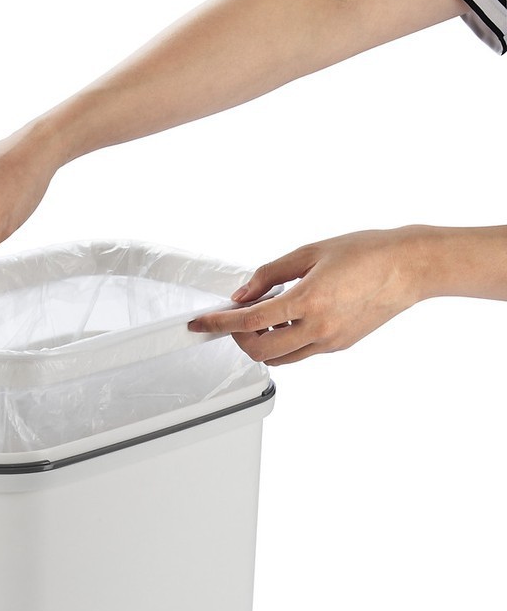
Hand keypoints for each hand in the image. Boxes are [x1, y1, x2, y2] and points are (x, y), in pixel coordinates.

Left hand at [188, 227, 428, 364]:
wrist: (410, 267)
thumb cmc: (366, 252)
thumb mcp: (310, 252)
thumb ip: (269, 275)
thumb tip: (242, 295)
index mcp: (308, 300)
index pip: (250, 322)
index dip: (219, 324)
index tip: (200, 323)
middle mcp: (318, 328)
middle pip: (259, 351)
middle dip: (237, 338)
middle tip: (232, 320)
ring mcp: (329, 342)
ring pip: (279, 359)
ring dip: (260, 344)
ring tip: (264, 318)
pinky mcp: (338, 347)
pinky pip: (300, 353)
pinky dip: (283, 343)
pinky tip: (287, 321)